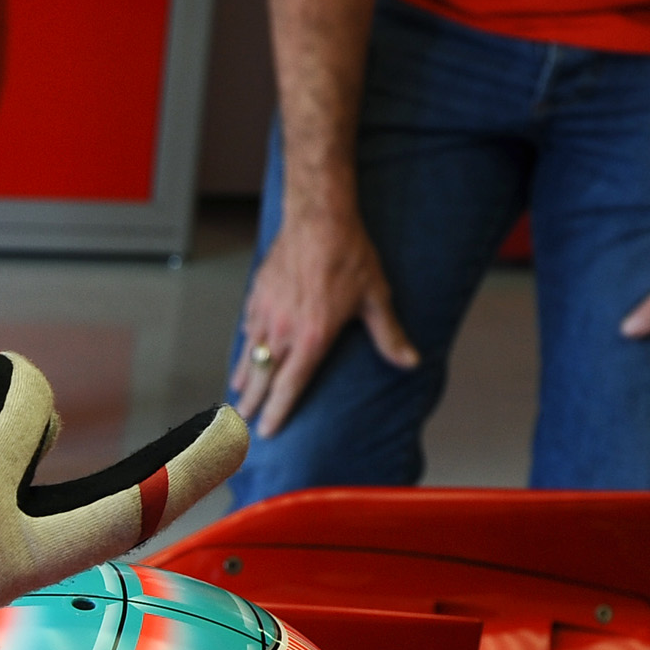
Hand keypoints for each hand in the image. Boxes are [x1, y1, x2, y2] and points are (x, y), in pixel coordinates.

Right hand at [231, 205, 418, 437]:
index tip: (268, 430)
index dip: (278, 412)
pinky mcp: (258, 295)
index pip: (290, 387)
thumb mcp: (375, 298)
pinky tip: (244, 350)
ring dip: (244, 377)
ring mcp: (267, 313)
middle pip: (262, 378)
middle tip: (242, 421)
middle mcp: (285, 331)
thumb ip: (389, 335)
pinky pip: (247, 327)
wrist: (319, 218)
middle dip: (252, 403)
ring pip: (249, 355)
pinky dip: (244, 344)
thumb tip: (410, 361)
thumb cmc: (348, 254)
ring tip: (238, 392)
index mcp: (313, 338)